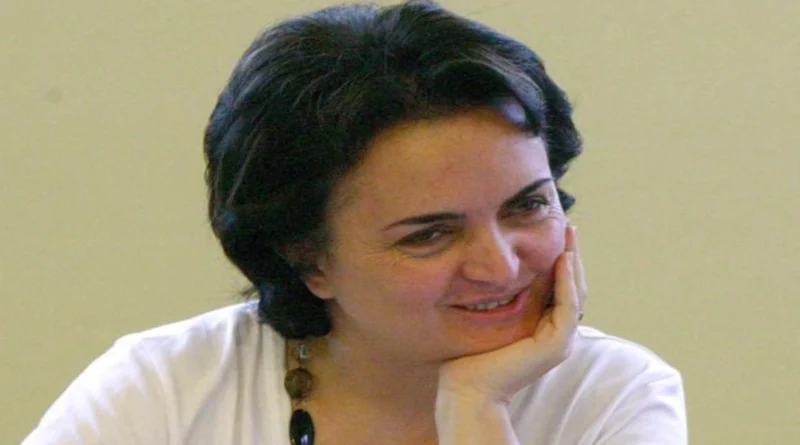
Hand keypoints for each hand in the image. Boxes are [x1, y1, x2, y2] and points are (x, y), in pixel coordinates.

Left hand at [437, 224, 587, 404]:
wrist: (468, 386)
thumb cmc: (471, 355)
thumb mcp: (491, 315)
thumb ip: (504, 296)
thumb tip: (499, 268)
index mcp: (544, 328)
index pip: (561, 288)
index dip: (561, 261)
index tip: (556, 234)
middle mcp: (557, 334)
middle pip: (573, 287)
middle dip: (571, 255)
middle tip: (568, 227)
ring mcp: (560, 341)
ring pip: (575, 293)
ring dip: (573, 263)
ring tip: (568, 236)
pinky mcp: (556, 345)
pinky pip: (568, 306)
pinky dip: (566, 282)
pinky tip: (562, 260)